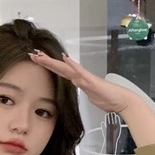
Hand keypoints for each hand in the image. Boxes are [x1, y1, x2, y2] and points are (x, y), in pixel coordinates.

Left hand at [29, 49, 154, 146]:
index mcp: (79, 81)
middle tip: (32, 54)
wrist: (122, 101)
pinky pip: (80, 72)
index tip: (37, 61)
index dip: (49, 66)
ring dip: (53, 62)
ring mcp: (86, 78)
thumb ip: (84, 91)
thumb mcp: (91, 97)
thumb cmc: (109, 99)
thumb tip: (78, 90)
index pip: (61, 73)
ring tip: (41, 55)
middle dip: (46, 61)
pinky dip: (72, 65)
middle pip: (60, 68)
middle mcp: (81, 77)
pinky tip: (64, 59)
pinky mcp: (92, 82)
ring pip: (66, 68)